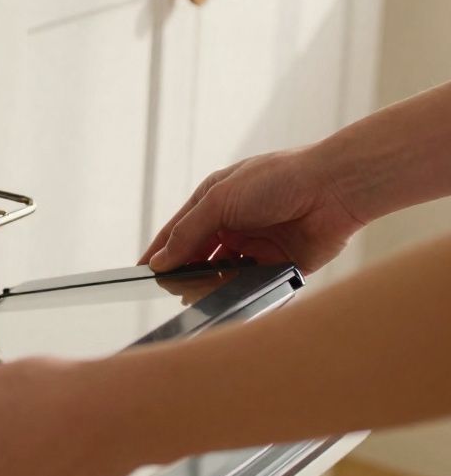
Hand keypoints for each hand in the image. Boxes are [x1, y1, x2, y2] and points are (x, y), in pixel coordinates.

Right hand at [141, 147, 365, 274]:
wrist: (334, 188)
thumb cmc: (278, 179)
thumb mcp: (220, 199)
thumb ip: (188, 232)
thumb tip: (160, 260)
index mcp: (215, 202)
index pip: (178, 231)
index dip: (160, 252)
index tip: (141, 273)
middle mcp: (234, 224)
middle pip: (199, 256)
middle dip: (186, 271)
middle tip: (172, 289)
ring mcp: (257, 246)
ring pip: (224, 273)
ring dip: (213, 283)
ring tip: (201, 293)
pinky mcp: (281, 265)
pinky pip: (256, 284)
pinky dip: (243, 291)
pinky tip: (233, 296)